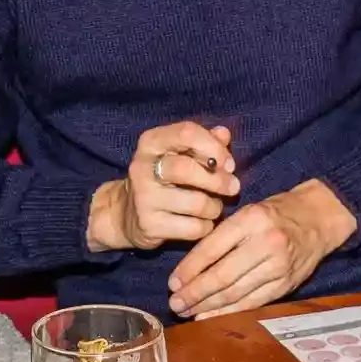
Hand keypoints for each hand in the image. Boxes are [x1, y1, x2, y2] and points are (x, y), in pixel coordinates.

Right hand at [87, 122, 238, 253]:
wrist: (127, 214)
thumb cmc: (163, 179)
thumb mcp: (178, 154)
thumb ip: (203, 142)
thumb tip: (224, 134)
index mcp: (151, 142)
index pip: (187, 133)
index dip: (214, 147)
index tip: (229, 164)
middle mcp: (142, 167)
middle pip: (188, 169)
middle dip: (218, 180)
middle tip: (233, 187)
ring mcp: (144, 198)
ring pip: (196, 203)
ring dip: (215, 207)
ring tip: (214, 207)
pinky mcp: (150, 226)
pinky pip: (193, 228)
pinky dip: (205, 227)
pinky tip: (202, 223)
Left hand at [168, 179, 356, 319]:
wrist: (320, 218)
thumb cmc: (277, 213)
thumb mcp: (249, 212)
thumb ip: (223, 235)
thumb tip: (190, 267)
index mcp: (251, 219)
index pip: (212, 248)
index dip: (189, 269)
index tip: (172, 283)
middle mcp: (265, 243)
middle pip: (222, 276)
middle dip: (195, 293)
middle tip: (175, 303)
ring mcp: (278, 267)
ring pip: (235, 293)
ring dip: (208, 306)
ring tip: (187, 312)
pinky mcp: (285, 284)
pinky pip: (252, 302)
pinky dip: (229, 311)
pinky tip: (210, 316)